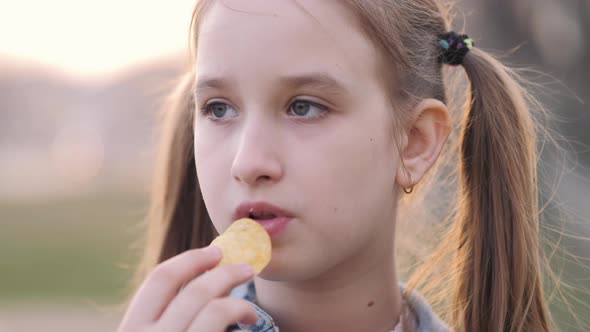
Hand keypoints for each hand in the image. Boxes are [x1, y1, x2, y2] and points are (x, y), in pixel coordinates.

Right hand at [117, 246, 257, 331]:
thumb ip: (173, 317)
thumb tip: (215, 281)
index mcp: (130, 330)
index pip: (160, 279)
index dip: (190, 260)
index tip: (216, 252)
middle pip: (193, 290)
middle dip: (224, 273)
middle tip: (247, 268)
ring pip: (213, 308)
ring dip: (239, 300)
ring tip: (251, 309)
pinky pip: (220, 323)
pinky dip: (239, 313)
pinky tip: (248, 320)